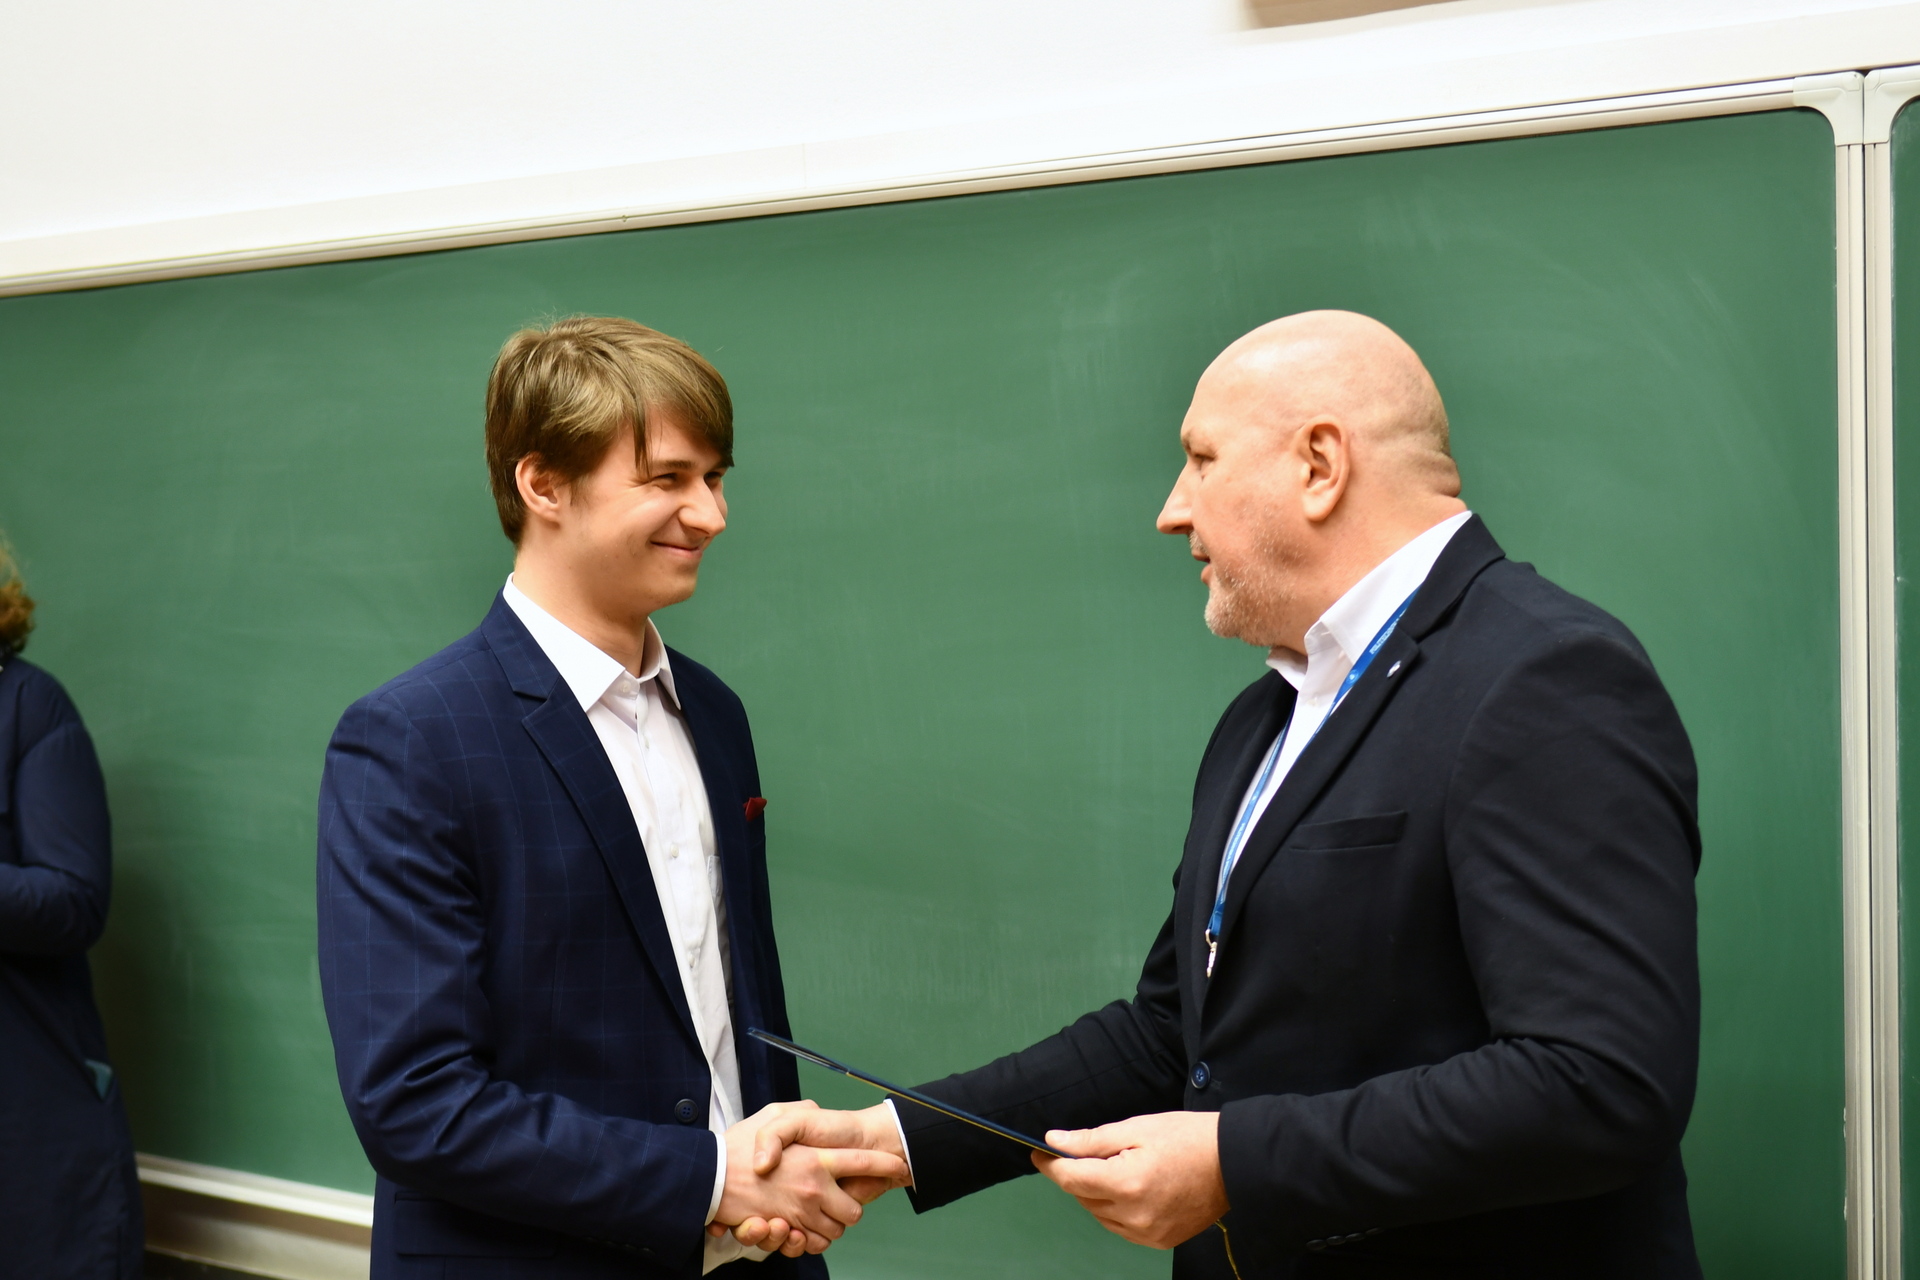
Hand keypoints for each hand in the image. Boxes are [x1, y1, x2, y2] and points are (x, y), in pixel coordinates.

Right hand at [708, 1103, 909, 1256]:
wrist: (710, 1176)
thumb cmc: (740, 1144)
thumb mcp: (774, 1115)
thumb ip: (801, 1114)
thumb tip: (818, 1117)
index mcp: (817, 1158)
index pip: (864, 1162)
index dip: (886, 1164)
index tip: (900, 1166)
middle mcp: (814, 1188)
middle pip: (854, 1211)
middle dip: (850, 1209)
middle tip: (838, 1198)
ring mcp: (802, 1213)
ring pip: (834, 1231)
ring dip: (828, 1226)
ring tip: (816, 1212)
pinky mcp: (786, 1230)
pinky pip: (811, 1244)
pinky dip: (809, 1240)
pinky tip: (800, 1227)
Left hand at [1032, 1111, 1227, 1249]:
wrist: (1233, 1163)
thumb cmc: (1187, 1137)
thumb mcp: (1137, 1128)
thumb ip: (1092, 1140)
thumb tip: (1055, 1142)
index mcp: (1126, 1183)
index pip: (1071, 1178)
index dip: (1050, 1165)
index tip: (1038, 1152)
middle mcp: (1133, 1215)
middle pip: (1083, 1196)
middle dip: (1078, 1174)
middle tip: (1088, 1151)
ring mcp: (1147, 1233)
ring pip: (1100, 1214)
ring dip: (1096, 1193)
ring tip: (1118, 1167)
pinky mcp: (1159, 1241)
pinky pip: (1121, 1227)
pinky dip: (1116, 1209)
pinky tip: (1131, 1188)